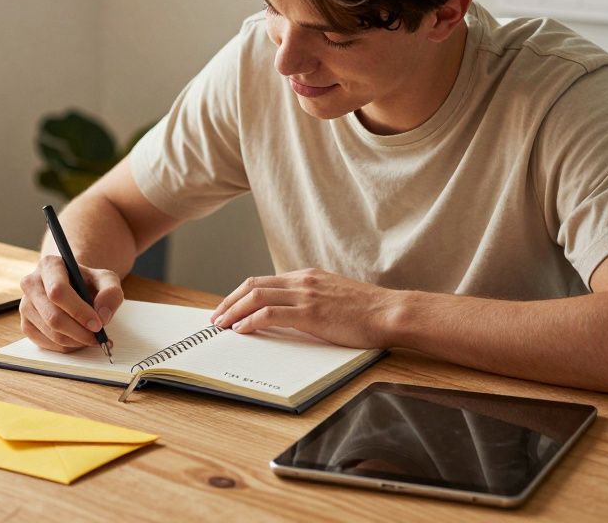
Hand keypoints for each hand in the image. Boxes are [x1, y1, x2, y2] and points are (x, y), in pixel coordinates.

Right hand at [19, 254, 123, 352]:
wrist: (73, 286)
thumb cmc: (88, 282)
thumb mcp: (106, 279)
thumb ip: (111, 293)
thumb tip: (102, 317)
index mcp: (49, 265)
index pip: (58, 292)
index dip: (79, 311)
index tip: (98, 324)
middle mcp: (31, 283)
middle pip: (53, 317)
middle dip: (80, 332)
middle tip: (99, 337)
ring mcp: (25, 305)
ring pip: (51, 333)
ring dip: (76, 341)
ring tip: (92, 338)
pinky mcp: (25, 324)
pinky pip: (46, 344)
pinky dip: (67, 347)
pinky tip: (79, 339)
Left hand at [209, 269, 396, 347]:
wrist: (390, 312)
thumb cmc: (368, 310)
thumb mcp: (333, 296)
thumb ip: (311, 298)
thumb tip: (290, 313)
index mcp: (307, 276)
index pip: (263, 281)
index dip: (240, 294)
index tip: (228, 307)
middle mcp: (303, 280)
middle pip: (253, 285)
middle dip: (229, 301)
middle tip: (216, 318)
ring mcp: (306, 295)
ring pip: (256, 297)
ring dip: (234, 311)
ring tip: (222, 325)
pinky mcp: (311, 312)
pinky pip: (270, 314)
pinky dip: (251, 321)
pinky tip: (242, 330)